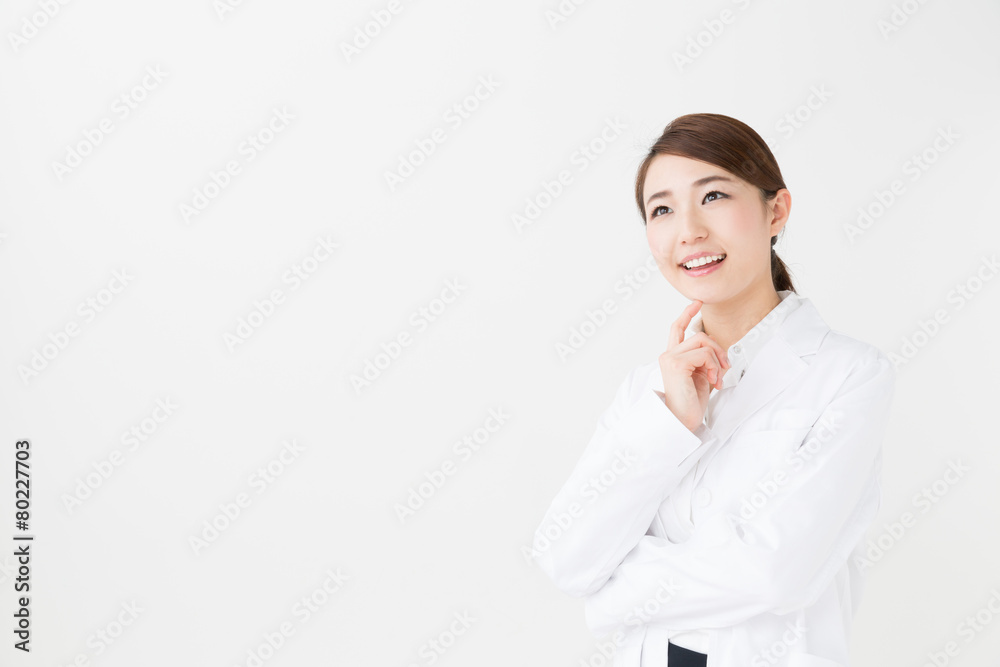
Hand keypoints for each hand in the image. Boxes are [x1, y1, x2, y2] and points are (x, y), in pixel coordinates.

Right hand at [657, 300, 729, 431]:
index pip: (677, 329)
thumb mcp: (702, 376)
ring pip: (703, 342)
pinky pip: (704, 354)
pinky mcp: (676, 364)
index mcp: (672, 357)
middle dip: (718, 349)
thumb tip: (718, 347)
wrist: (682, 421)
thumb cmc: (691, 403)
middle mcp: (667, 355)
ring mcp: (669, 358)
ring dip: (717, 359)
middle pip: (699, 335)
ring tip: (717, 378)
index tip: (697, 302)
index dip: (687, 314)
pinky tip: (713, 380)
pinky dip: (714, 366)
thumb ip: (706, 359)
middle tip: (725, 368)